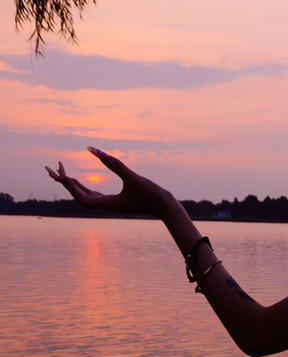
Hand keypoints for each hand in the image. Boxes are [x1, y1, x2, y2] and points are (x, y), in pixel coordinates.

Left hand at [45, 147, 175, 217]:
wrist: (166, 207)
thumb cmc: (152, 193)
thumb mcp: (132, 176)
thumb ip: (113, 163)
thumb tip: (94, 150)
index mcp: (108, 203)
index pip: (81, 196)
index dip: (69, 185)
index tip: (62, 171)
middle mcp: (106, 205)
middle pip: (78, 196)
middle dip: (65, 184)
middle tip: (52, 170)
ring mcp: (111, 204)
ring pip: (86, 196)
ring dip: (73, 186)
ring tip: (63, 175)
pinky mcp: (117, 201)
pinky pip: (95, 196)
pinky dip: (85, 188)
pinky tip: (82, 182)